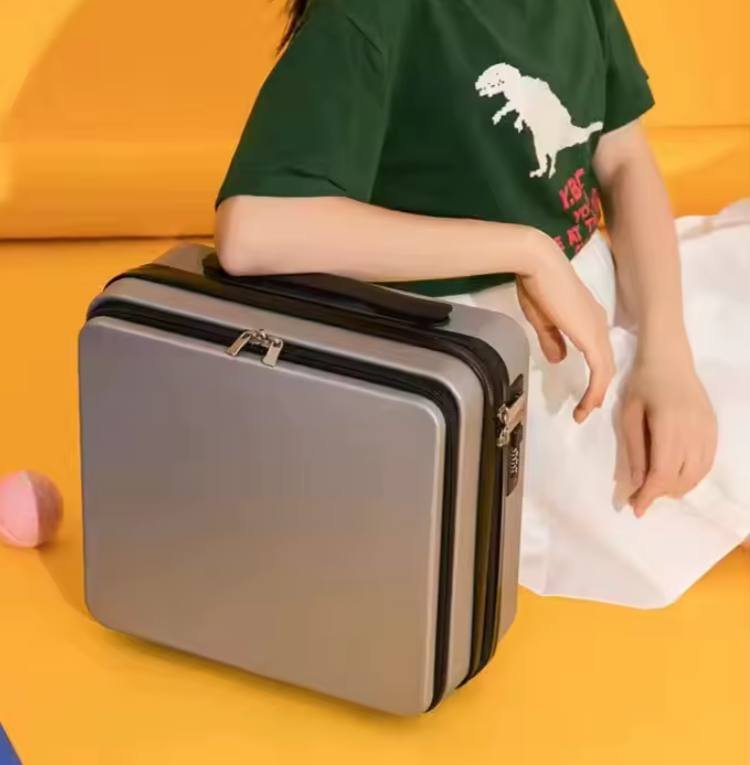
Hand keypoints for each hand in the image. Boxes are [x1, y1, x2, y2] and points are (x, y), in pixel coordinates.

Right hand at [518, 230, 615, 422]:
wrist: (537, 264)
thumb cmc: (537, 285)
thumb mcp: (543, 319)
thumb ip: (552, 340)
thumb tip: (558, 359)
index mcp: (588, 319)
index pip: (597, 352)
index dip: (594, 375)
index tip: (583, 393)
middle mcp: (597, 324)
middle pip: (605, 364)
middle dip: (597, 390)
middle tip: (584, 410)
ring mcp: (596, 329)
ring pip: (605, 369)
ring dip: (596, 394)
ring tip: (584, 412)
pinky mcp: (590, 335)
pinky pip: (600, 369)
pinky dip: (596, 388)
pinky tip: (588, 402)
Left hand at [620, 353, 716, 516]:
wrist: (669, 358)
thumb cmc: (642, 384)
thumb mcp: (629, 415)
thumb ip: (634, 449)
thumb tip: (637, 482)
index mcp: (669, 426)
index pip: (663, 473)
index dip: (650, 495)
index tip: (636, 508)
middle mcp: (693, 431)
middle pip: (682, 478)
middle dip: (661, 494)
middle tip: (641, 497)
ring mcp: (708, 430)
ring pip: (698, 474)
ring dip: (678, 488)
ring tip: (657, 488)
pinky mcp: (714, 428)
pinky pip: (707, 462)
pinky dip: (692, 476)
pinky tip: (677, 476)